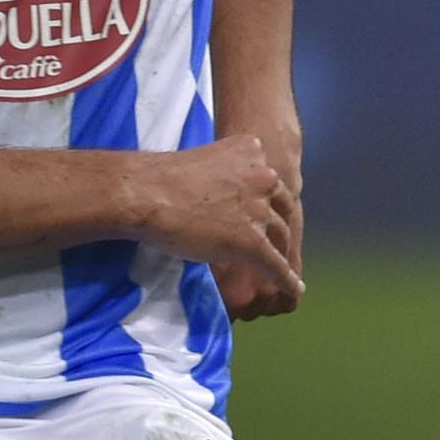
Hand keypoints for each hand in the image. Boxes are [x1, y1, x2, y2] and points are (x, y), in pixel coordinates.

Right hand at [130, 135, 301, 313]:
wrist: (146, 193)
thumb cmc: (160, 177)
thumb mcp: (204, 160)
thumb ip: (221, 173)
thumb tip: (218, 197)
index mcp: (251, 152)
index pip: (269, 181)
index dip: (267, 202)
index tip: (263, 215)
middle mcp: (263, 178)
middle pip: (280, 209)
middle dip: (277, 228)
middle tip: (272, 242)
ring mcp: (259, 211)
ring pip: (280, 237)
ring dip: (280, 253)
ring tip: (281, 268)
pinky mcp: (251, 241)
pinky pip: (275, 264)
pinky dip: (286, 279)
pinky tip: (294, 287)